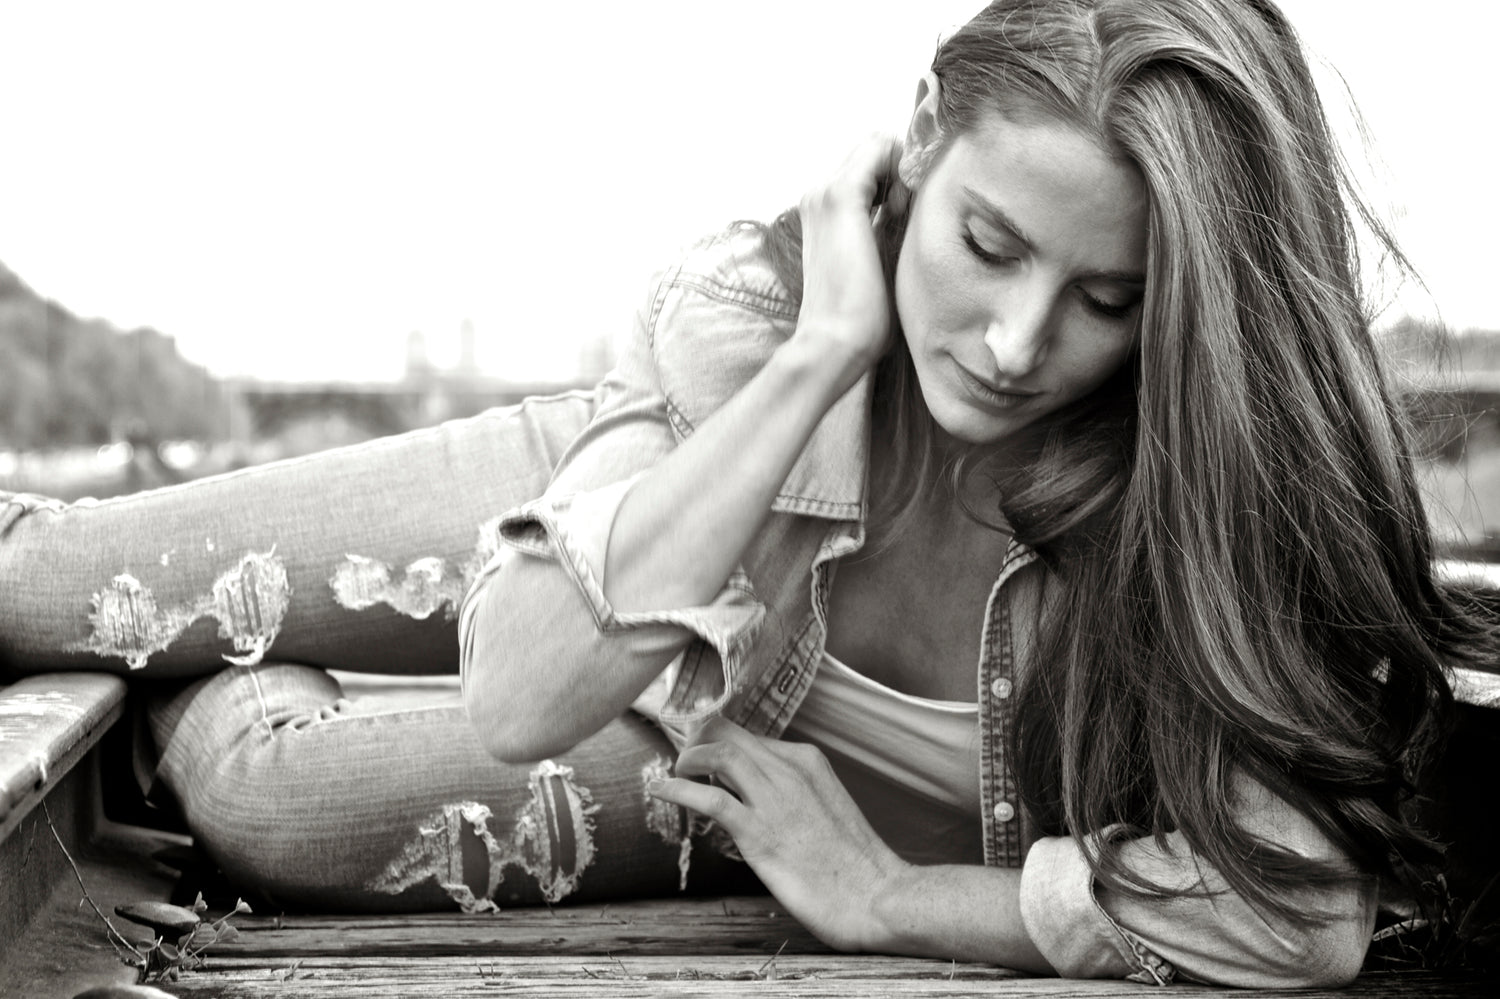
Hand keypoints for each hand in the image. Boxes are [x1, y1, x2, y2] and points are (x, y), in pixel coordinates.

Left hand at [645, 716, 908, 951]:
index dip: (721, 741)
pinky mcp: (759, 833)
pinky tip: (659, 789)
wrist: (877, 896)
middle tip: (682, 756)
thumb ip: (794, 797)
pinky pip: (708, 798)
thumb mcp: (826, 810)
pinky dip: (677, 789)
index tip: (702, 751)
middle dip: (697, 739)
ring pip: (717, 755)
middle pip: (729, 734)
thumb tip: (757, 801)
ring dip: (687, 759)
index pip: (752, 737)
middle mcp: (789, 770)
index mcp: (809, 761)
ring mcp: (774, 799)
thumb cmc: (856, 865)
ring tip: (675, 772)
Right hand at [794, 133, 910, 389]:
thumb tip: (913, 207)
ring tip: (903, 217)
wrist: (834, 342)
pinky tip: (903, 212)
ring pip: (877, 144)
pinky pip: (881, 148)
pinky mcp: (840, 196)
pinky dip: (901, 172)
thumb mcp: (874, 259)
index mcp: (823, 210)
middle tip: (905, 216)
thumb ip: (886, 227)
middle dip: (899, 172)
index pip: (868, 164)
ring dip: (900, 172)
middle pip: (873, 149)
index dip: (896, 180)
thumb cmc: (858, 316)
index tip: (904, 218)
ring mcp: (825, 191)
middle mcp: (818, 193)